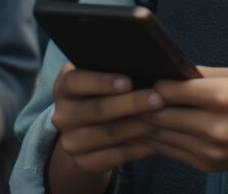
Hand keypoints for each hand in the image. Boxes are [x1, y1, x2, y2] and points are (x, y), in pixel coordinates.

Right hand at [50, 64, 165, 175]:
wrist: (88, 128)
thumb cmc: (105, 91)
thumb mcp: (102, 77)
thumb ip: (115, 69)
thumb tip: (146, 63)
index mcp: (64, 87)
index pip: (77, 82)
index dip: (102, 82)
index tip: (128, 81)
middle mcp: (62, 116)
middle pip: (98, 110)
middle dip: (131, 104)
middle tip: (159, 99)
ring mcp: (71, 142)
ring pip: (109, 134)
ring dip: (140, 126)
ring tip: (165, 118)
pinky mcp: (84, 163)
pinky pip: (115, 157)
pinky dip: (139, 148)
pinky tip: (158, 140)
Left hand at [144, 68, 227, 173]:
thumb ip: (198, 75)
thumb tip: (164, 71)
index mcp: (224, 98)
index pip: (171, 91)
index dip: (153, 83)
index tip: (143, 76)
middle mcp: (216, 129)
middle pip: (160, 116)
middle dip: (142, 103)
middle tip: (130, 92)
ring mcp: (212, 152)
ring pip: (160, 136)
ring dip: (146, 123)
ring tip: (135, 108)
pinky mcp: (209, 166)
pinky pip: (172, 151)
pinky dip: (160, 138)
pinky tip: (154, 126)